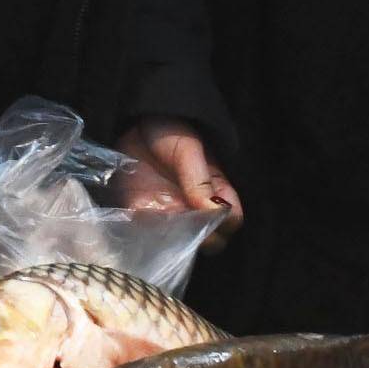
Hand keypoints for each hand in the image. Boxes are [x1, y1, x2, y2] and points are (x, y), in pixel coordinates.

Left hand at [114, 118, 242, 237]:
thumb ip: (200, 180)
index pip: (232, 220)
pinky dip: (148, 233)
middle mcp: (197, 209)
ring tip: (165, 218)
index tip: (210, 215)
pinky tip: (145, 219)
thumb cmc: (171, 132)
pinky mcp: (144, 215)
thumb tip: (214, 210)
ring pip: (182, 243)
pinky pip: (149, 234)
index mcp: (217, 191)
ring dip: (174, 238)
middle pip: (211, 241)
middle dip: (200, 237)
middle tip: (186, 221)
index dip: (225, 223)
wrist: (136, 124)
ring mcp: (171, 215)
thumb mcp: (188, 150)